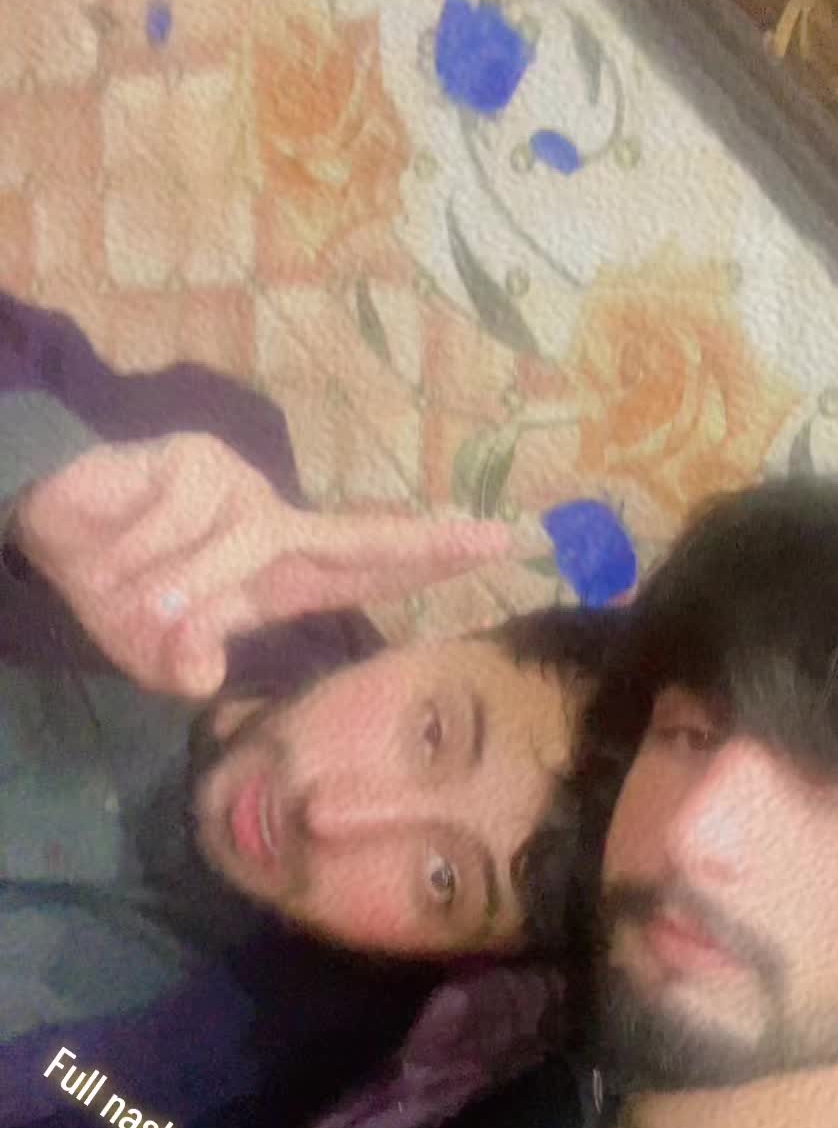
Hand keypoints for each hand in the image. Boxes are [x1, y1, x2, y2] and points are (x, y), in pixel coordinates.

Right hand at [14, 434, 528, 698]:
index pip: (365, 570)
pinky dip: (139, 550)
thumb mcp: (150, 652)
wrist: (52, 533)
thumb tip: (204, 667)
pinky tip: (119, 540)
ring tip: (130, 591)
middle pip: (357, 539)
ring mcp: (238, 489)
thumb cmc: (116, 592)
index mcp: (279, 577)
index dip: (426, 561)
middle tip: (495, 541)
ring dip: (171, 590)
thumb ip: (182, 667)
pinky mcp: (194, 460)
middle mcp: (273, 528)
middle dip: (423, 547)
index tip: (495, 546)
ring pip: (230, 558)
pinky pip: (177, 525)